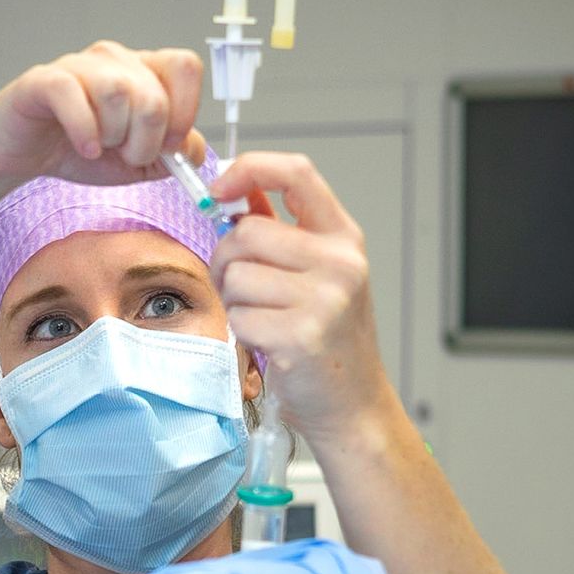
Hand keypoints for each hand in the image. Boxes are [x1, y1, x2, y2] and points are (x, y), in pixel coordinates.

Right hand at [0, 41, 206, 189]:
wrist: (21, 153)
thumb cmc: (77, 149)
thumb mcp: (136, 163)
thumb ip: (173, 156)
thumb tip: (197, 150)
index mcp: (141, 71)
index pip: (184, 67)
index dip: (185, 112)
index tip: (168, 146)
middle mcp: (113, 60)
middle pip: (153, 95)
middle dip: (146, 142)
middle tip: (126, 155)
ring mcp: (78, 66)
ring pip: (118, 92)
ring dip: (114, 135)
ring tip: (99, 148)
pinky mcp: (44, 80)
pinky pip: (74, 97)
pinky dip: (85, 132)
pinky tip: (84, 148)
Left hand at [206, 152, 402, 441]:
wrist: (353, 404)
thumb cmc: (329, 340)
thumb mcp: (318, 274)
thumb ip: (281, 231)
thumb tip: (236, 193)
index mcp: (343, 238)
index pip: (296, 172)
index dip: (250, 168)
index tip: (221, 186)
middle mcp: (340, 263)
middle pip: (248, 232)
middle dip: (227, 260)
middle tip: (243, 287)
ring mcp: (323, 300)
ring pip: (236, 276)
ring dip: (235, 301)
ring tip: (264, 319)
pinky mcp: (300, 336)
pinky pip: (239, 317)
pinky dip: (243, 332)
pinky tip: (268, 343)